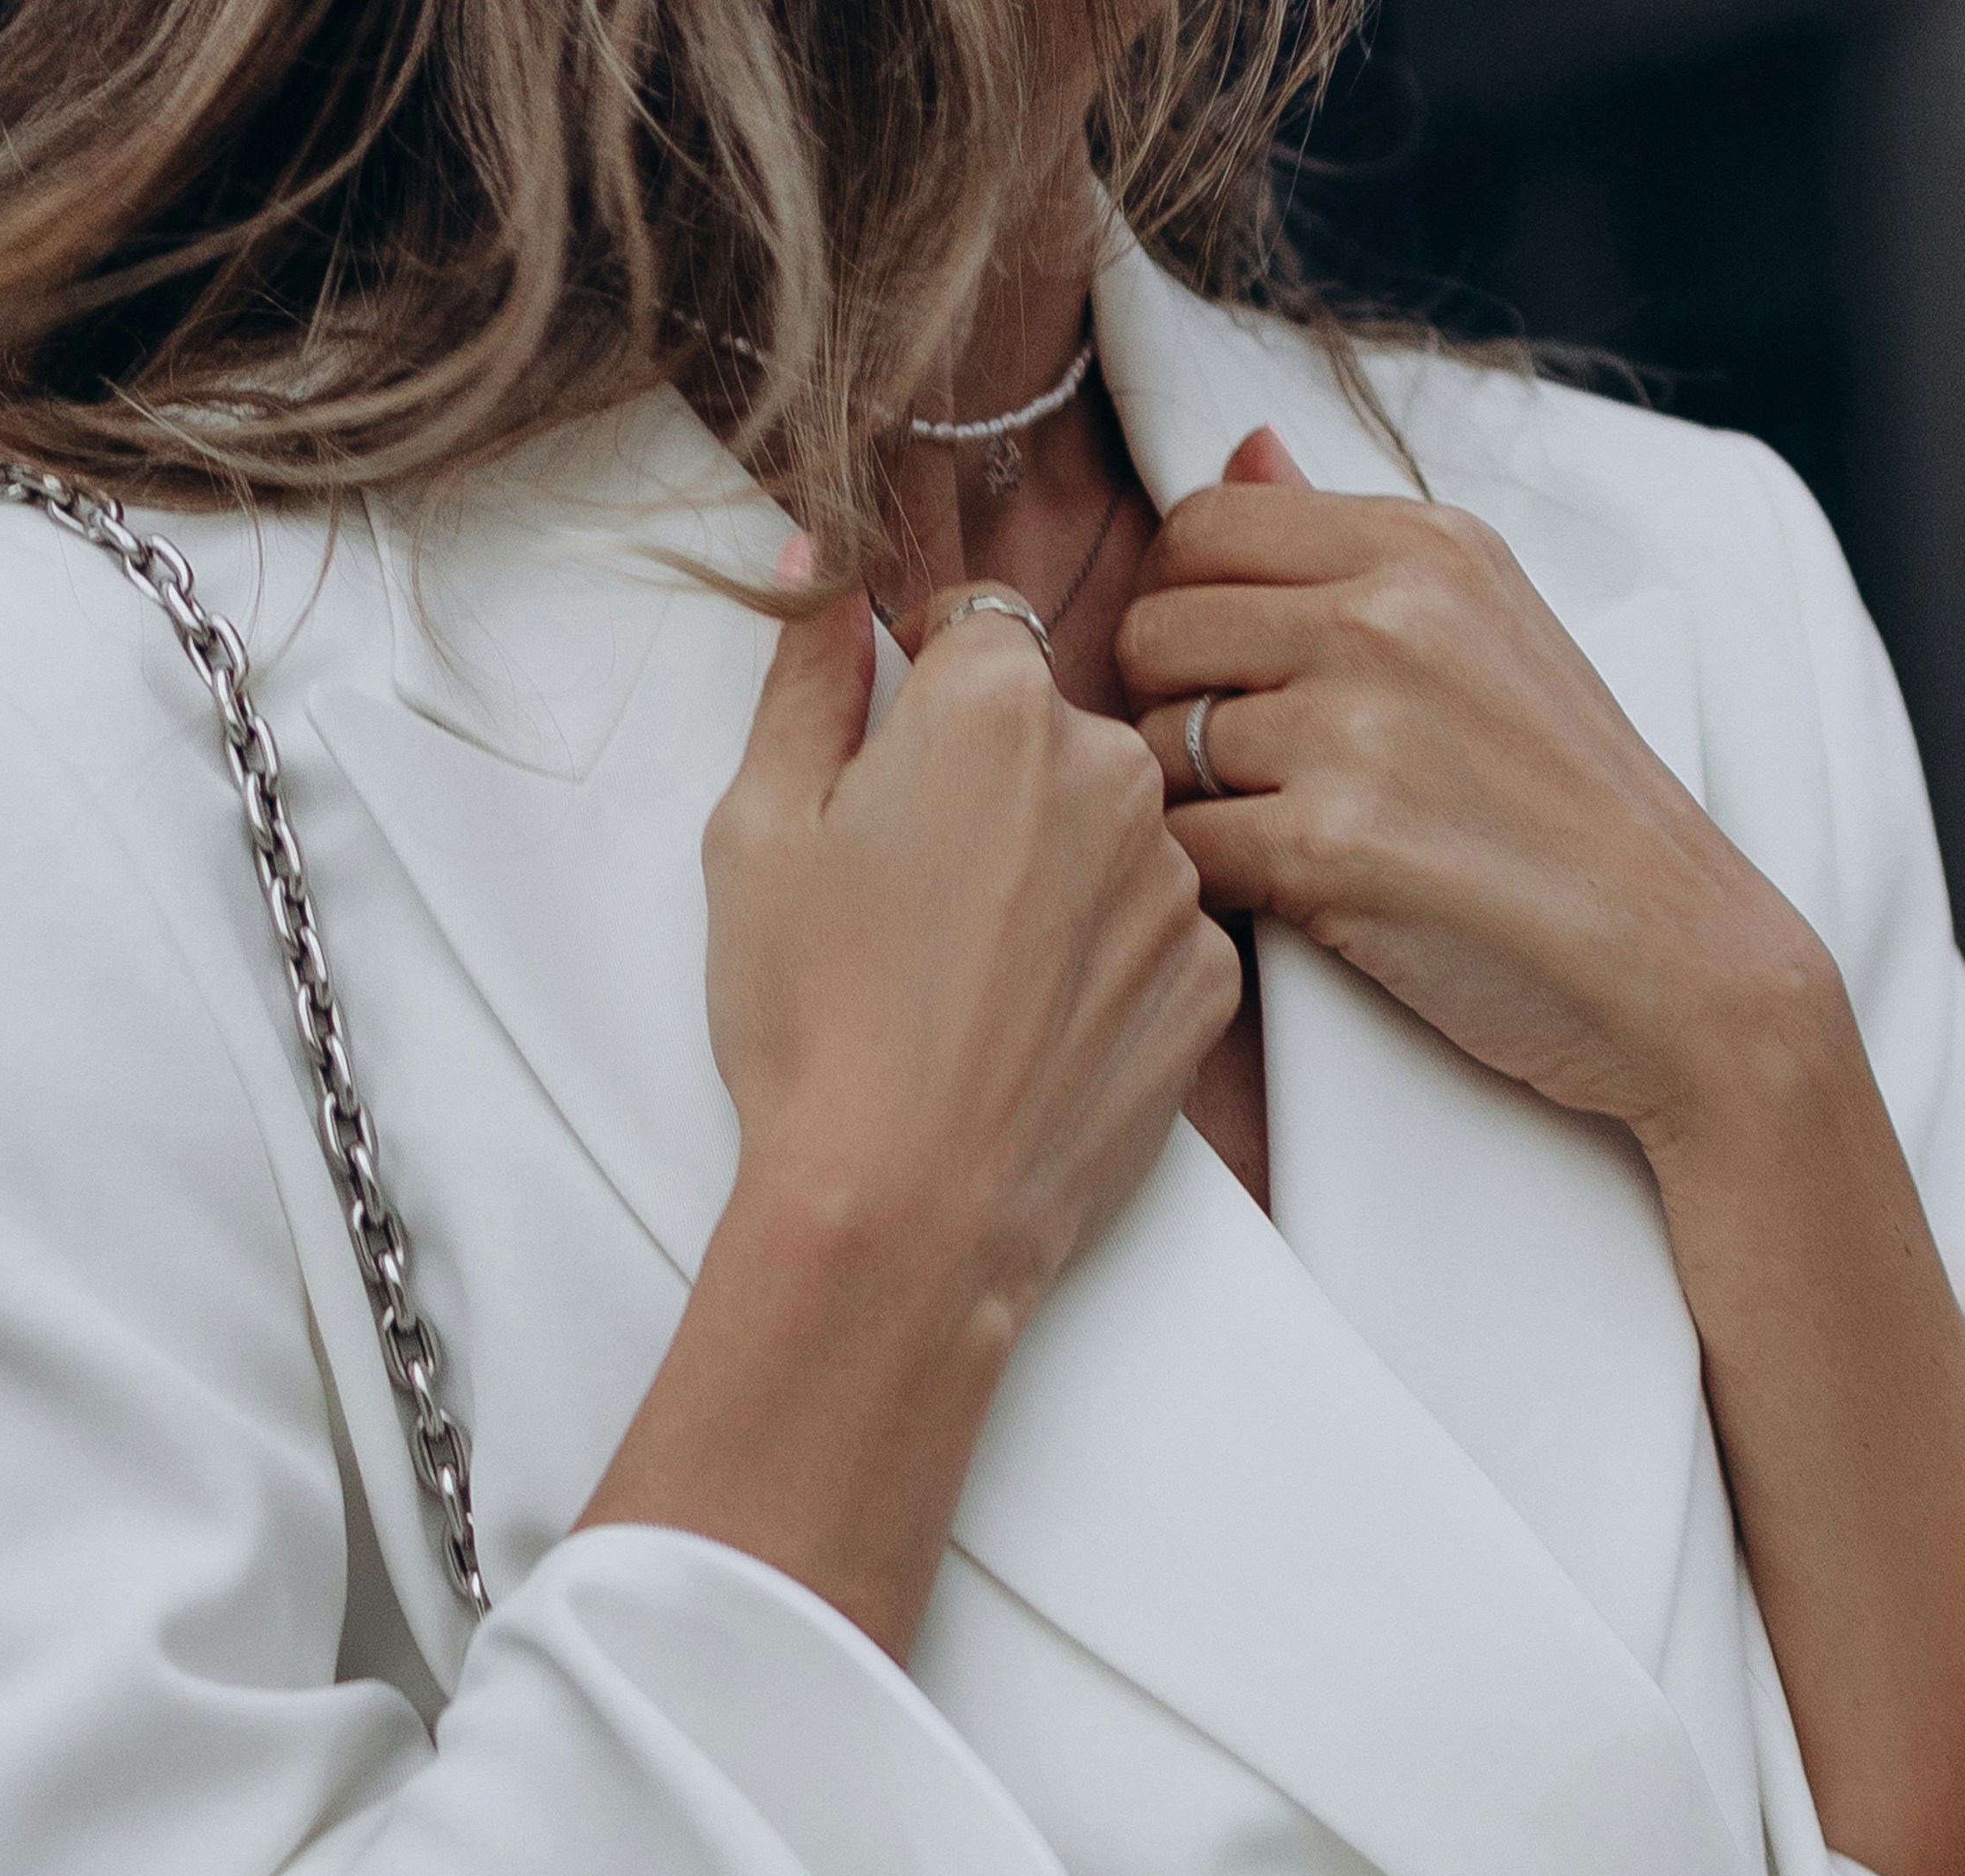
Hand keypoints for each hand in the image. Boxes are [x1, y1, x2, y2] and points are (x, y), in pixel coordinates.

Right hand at [707, 580, 1239, 1343]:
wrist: (905, 1219)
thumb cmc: (817, 1029)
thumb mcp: (757, 831)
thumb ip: (805, 677)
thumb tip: (818, 566)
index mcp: (998, 704)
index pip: (977, 630)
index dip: (925, 695)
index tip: (893, 770)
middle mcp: (1112, 766)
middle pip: (1050, 731)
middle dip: (991, 786)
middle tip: (914, 902)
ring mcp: (1174, 877)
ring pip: (1107, 832)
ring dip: (1051, 876)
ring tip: (969, 983)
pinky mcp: (1206, 979)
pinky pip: (1150, 931)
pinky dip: (1097, 964)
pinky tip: (1026, 1030)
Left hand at [1118, 431, 1844, 1168]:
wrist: (1674, 953)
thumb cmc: (1576, 811)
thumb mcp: (1489, 631)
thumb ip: (1357, 553)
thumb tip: (1246, 447)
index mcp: (1424, 547)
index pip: (1202, 525)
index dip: (1179, 604)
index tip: (1216, 675)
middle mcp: (1385, 617)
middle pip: (1155, 630)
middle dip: (1165, 706)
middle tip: (1231, 773)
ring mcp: (1355, 732)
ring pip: (1156, 749)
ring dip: (1187, 809)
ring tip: (1273, 842)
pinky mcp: (1331, 852)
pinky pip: (1185, 853)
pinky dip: (1208, 890)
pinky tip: (1276, 903)